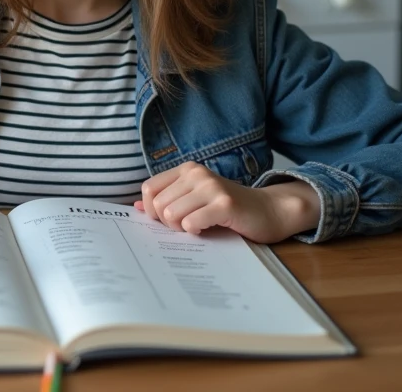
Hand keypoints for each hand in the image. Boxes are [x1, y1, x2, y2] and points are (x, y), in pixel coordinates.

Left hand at [135, 161, 320, 243]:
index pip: (149, 189)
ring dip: (181, 229)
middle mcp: (197, 173)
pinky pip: (191, 223)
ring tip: (198, 227)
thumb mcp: (194, 199)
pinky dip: (195, 232)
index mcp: (186, 170)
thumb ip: (167, 200)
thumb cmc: (227, 209)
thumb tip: (134, 207)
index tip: (167, 221)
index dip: (151, 211)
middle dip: (167, 223)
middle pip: (158, 205)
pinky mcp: (224, 204)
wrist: (267, 211)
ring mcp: (211, 187)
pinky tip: (207, 229)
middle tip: (187, 226)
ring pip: (171, 214)